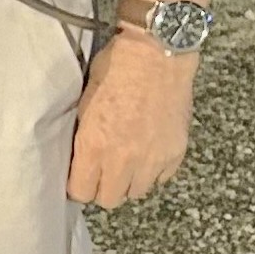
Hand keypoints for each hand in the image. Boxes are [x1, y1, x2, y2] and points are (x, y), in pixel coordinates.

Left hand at [66, 31, 196, 206]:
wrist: (156, 54)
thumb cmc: (114, 69)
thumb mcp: (83, 104)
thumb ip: (83, 139)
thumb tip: (79, 161)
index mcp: (94, 146)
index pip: (82, 192)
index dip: (78, 187)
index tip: (78, 178)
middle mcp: (124, 159)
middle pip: (110, 199)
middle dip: (102, 188)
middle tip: (101, 172)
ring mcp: (153, 158)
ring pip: (137, 192)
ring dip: (129, 181)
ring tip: (126, 162)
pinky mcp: (176, 152)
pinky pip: (162, 178)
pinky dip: (154, 171)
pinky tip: (148, 152)